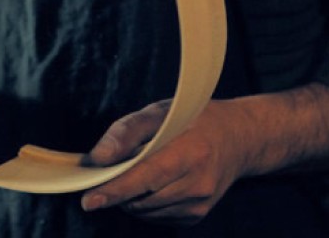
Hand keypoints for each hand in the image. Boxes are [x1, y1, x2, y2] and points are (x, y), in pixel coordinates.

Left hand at [81, 100, 247, 225]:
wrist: (239, 138)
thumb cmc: (193, 120)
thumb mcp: (159, 112)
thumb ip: (126, 132)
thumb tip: (97, 158)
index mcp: (190, 151)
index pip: (145, 177)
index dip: (114, 190)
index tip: (89, 201)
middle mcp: (198, 183)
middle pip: (141, 198)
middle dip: (116, 190)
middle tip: (105, 173)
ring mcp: (200, 204)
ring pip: (145, 210)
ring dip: (129, 197)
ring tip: (136, 171)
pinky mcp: (197, 216)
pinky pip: (156, 216)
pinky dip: (144, 203)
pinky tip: (152, 183)